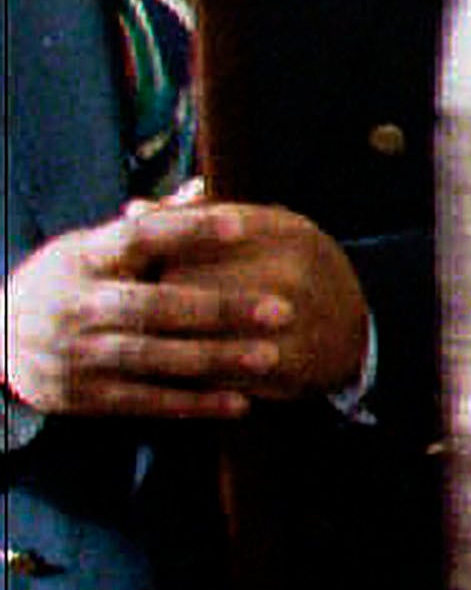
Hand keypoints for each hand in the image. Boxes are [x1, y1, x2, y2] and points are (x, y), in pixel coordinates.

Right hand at [4, 197, 367, 417]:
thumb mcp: (93, 246)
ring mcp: (77, 353)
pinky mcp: (81, 396)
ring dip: (214, 359)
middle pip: (151, 306)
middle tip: (282, 308)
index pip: (138, 237)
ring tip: (271, 356)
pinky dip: (192, 403)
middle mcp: (77, 305)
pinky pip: (144, 400)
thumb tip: (205, 186)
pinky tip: (240, 402)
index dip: (189, 230)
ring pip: (151, 357)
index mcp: (85, 258)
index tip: (242, 225)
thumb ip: (151, 223)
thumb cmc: (68, 281)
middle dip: (218, 308)